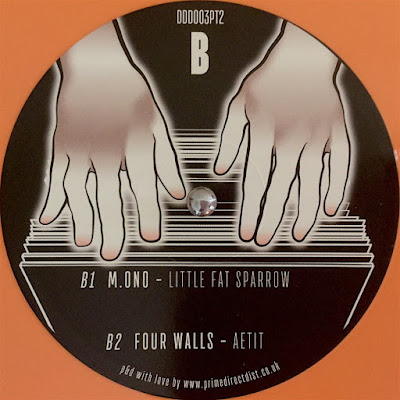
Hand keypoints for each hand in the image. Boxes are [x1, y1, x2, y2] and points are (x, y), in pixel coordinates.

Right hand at [40, 22, 184, 259]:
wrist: (98, 67)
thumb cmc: (131, 93)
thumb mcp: (159, 125)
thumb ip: (167, 162)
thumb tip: (177, 192)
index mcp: (136, 144)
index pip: (143, 187)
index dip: (147, 214)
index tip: (150, 237)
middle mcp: (108, 149)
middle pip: (109, 195)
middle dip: (112, 228)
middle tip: (113, 253)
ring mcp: (82, 148)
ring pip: (80, 191)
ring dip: (82, 219)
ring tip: (86, 242)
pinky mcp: (63, 146)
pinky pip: (56, 176)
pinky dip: (53, 199)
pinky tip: (50, 219)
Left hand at [215, 21, 349, 245]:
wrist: (302, 58)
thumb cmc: (268, 81)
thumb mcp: (237, 107)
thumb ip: (228, 141)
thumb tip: (220, 170)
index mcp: (263, 135)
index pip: (254, 182)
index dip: (249, 211)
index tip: (246, 232)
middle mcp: (290, 139)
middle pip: (281, 189)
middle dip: (272, 220)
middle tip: (265, 242)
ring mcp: (317, 138)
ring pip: (312, 184)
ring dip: (304, 214)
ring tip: (297, 236)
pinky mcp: (337, 133)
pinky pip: (340, 166)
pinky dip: (337, 189)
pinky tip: (330, 210)